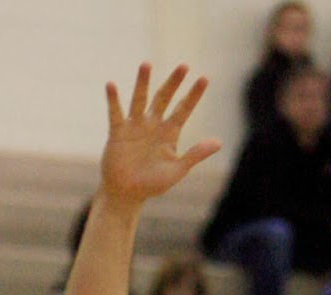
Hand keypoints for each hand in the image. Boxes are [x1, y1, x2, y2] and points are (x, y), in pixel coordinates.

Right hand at [101, 64, 220, 205]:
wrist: (127, 193)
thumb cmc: (153, 184)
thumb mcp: (177, 169)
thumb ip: (196, 154)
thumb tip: (219, 142)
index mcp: (169, 133)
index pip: (184, 110)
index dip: (194, 95)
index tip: (204, 78)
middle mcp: (153, 124)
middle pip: (164, 98)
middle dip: (173, 83)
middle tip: (184, 66)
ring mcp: (135, 126)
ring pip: (140, 99)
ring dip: (143, 83)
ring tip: (146, 64)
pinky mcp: (118, 132)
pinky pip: (115, 113)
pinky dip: (113, 100)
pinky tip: (111, 85)